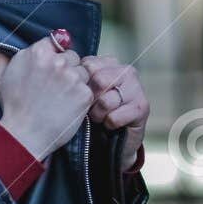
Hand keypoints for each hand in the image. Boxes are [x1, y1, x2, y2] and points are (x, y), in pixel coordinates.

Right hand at [0, 36, 94, 161]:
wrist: (25, 134)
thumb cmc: (13, 106)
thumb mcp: (0, 78)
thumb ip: (2, 59)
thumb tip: (1, 50)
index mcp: (38, 52)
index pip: (56, 43)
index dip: (53, 55)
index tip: (49, 68)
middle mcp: (58, 62)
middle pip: (72, 56)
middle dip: (66, 68)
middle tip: (55, 86)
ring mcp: (73, 77)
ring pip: (82, 72)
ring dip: (75, 82)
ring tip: (61, 97)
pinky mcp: (85, 94)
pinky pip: (87, 89)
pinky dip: (80, 97)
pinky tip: (67, 106)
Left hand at [80, 54, 148, 168]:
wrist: (113, 140)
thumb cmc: (93, 111)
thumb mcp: (83, 91)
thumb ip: (76, 76)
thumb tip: (61, 64)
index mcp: (110, 63)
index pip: (88, 66)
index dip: (80, 84)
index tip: (81, 95)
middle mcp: (126, 71)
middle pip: (98, 81)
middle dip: (90, 100)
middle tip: (91, 109)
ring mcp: (137, 88)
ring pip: (106, 100)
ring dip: (98, 115)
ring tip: (100, 117)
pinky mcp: (142, 107)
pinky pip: (114, 117)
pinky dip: (108, 125)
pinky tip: (111, 125)